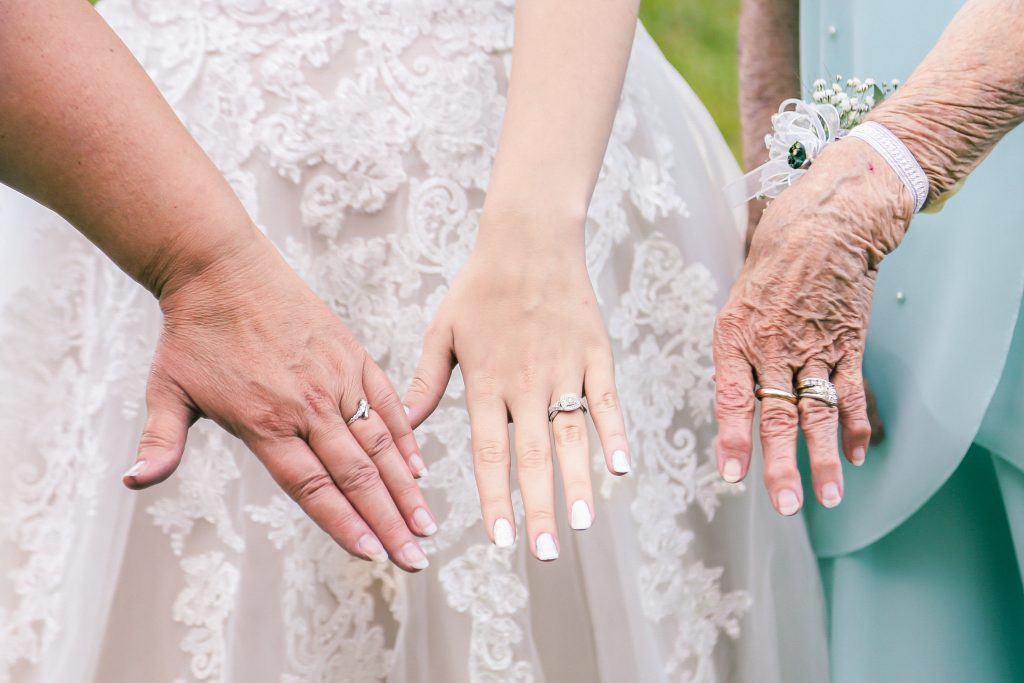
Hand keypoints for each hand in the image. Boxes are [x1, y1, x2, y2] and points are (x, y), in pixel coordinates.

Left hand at [122, 231, 435, 571]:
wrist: (219, 265)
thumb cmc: (193, 331)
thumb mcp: (166, 389)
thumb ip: (161, 440)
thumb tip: (135, 481)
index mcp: (264, 422)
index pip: (313, 488)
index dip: (344, 525)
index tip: (372, 556)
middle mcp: (306, 405)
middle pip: (356, 475)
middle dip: (389, 522)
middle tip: (414, 559)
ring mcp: (334, 378)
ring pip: (379, 443)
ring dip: (406, 488)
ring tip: (427, 523)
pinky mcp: (350, 354)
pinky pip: (386, 402)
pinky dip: (405, 436)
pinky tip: (419, 467)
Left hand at [403, 214, 629, 559]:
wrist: (529, 239)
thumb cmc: (480, 287)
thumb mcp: (442, 331)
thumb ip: (426, 382)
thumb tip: (402, 426)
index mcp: (486, 382)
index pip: (489, 453)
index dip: (494, 499)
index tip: (497, 541)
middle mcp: (525, 383)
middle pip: (533, 456)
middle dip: (538, 509)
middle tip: (546, 553)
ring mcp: (565, 369)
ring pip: (573, 436)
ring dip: (579, 483)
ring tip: (584, 523)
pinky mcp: (596, 353)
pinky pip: (607, 400)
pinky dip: (616, 433)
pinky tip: (621, 468)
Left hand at [712, 140, 909, 514]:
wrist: (824, 223)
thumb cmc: (771, 260)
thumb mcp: (736, 301)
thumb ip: (736, 351)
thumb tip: (735, 396)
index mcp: (735, 337)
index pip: (730, 399)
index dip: (733, 440)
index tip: (733, 477)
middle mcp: (773, 348)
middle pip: (777, 416)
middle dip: (780, 466)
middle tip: (783, 505)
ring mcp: (814, 348)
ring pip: (818, 413)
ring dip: (823, 458)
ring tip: (827, 497)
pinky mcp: (847, 345)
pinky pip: (853, 392)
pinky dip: (857, 426)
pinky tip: (858, 455)